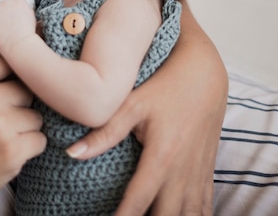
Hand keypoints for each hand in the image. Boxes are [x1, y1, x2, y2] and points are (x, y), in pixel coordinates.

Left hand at [0, 0, 36, 53]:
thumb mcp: (30, 16)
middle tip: (3, 25)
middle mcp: (6, 1)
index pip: (10, 0)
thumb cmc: (27, 34)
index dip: (9, 10)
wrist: (20, 44)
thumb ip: (23, 8)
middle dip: (0, 12)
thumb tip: (17, 8)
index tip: (10, 19)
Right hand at [0, 52, 45, 215]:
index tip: (20, 77)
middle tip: (2, 123)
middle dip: (22, 106)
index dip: (19, 70)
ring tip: (2, 140)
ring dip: (27, 130)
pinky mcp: (12, 150)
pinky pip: (40, 140)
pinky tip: (8, 154)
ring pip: (37, 116)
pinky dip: (30, 150)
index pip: (9, 58)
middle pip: (27, 89)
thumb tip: (29, 59)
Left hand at [66, 14, 226, 215]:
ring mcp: (198, 174)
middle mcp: (183, 172)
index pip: (138, 201)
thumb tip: (71, 153)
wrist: (204, 75)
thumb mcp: (132, 105)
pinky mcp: (207, 172)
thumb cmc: (165, 87)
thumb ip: (104, 132)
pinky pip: (204, 207)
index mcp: (162, 157)